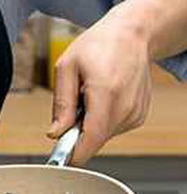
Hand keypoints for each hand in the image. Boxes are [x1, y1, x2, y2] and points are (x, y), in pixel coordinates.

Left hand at [47, 6, 152, 164]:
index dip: (73, 154)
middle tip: (74, 107)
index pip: (91, 139)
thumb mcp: (67, 68)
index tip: (59, 159)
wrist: (132, 34)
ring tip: (90, 97)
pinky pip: (111, 131)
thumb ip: (61, 104)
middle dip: (77, 134)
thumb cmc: (98, 45)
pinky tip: (103, 99)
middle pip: (94, 141)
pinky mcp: (138, 116)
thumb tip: (55, 133)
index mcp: (106, 93)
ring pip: (102, 138)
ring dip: (89, 125)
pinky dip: (101, 121)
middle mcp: (126, 106)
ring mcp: (135, 113)